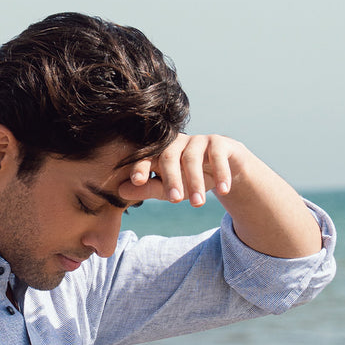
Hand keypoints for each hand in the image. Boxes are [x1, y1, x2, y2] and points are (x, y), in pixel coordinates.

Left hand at [120, 133, 243, 207]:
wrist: (224, 171)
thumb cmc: (189, 179)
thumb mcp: (168, 188)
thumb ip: (147, 188)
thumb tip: (120, 191)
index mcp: (160, 153)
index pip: (147, 157)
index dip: (141, 166)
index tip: (137, 180)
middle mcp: (177, 143)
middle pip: (169, 157)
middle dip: (172, 179)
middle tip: (175, 200)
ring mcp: (198, 140)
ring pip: (193, 158)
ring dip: (196, 182)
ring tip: (198, 204)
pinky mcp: (219, 142)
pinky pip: (218, 155)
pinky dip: (221, 173)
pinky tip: (223, 190)